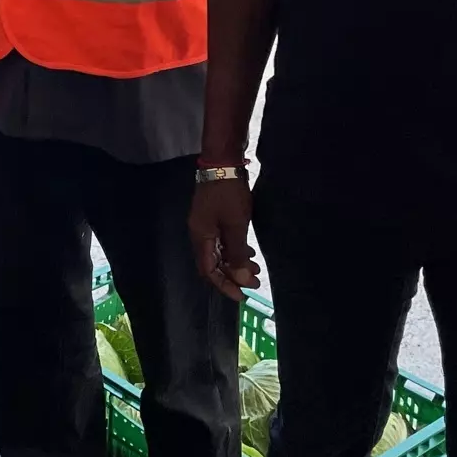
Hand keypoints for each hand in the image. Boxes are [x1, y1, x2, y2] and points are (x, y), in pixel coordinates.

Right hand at [188, 178, 260, 300]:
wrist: (222, 161)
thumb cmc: (228, 194)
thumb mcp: (235, 225)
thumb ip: (237, 254)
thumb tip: (242, 280)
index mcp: (200, 236)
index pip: (208, 270)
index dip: (225, 285)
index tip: (242, 296)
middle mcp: (199, 232)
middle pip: (213, 262)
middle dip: (233, 275)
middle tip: (256, 283)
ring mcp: (205, 223)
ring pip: (219, 251)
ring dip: (236, 262)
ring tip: (256, 268)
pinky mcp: (213, 215)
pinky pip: (222, 240)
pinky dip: (235, 249)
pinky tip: (248, 250)